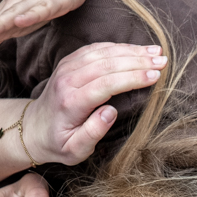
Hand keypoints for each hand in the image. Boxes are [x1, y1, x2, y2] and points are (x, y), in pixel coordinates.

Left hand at [22, 42, 166, 165]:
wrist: (33, 128)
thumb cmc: (58, 143)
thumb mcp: (74, 150)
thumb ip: (92, 133)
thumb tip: (111, 112)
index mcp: (71, 102)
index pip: (106, 84)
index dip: (132, 78)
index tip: (156, 76)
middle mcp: (67, 80)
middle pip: (107, 63)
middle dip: (138, 60)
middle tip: (164, 61)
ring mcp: (67, 67)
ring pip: (103, 52)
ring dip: (132, 50)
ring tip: (157, 51)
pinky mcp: (70, 61)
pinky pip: (97, 48)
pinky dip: (119, 47)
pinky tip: (138, 49)